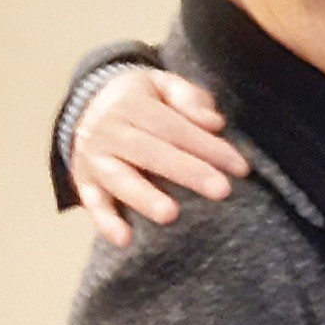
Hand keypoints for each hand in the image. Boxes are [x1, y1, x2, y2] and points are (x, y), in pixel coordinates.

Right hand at [71, 70, 247, 247]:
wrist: (85, 104)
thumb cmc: (140, 99)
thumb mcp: (163, 85)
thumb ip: (190, 99)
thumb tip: (215, 123)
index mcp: (132, 105)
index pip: (175, 127)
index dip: (208, 146)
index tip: (241, 167)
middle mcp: (110, 131)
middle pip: (150, 152)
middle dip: (188, 171)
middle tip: (222, 190)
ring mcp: (94, 158)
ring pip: (119, 179)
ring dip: (144, 197)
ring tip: (170, 215)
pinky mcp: (84, 181)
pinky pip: (93, 203)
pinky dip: (105, 222)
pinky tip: (124, 240)